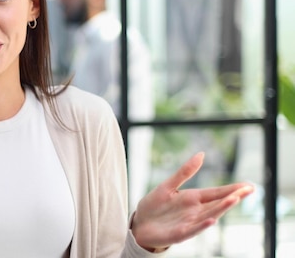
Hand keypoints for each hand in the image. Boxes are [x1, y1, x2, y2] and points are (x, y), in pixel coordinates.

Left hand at [130, 152, 253, 251]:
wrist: (139, 224)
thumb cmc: (154, 206)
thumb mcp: (168, 185)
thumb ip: (185, 172)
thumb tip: (201, 154)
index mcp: (193, 199)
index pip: (216, 193)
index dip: (232, 189)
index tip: (249, 185)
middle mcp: (194, 211)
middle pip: (217, 203)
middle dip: (232, 197)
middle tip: (248, 190)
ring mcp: (188, 223)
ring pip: (209, 215)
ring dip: (221, 208)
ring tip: (234, 199)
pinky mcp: (179, 234)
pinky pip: (193, 229)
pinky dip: (202, 225)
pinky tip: (212, 220)